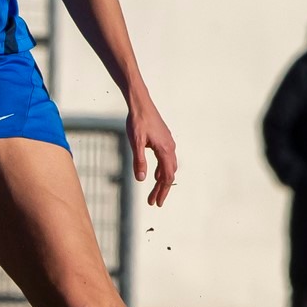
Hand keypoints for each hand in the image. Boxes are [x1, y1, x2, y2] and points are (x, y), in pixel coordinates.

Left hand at [126, 88, 178, 207]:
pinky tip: (156, 175)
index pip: (167, 177)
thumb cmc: (138, 121)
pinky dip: (162, 170)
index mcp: (165, 150)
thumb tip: (141, 180)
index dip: (162, 191)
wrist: (141, 103)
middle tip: (153, 202)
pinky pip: (166, 160)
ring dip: (162, 181)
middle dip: (162, 189)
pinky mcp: (164, 140)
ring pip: (168, 167)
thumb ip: (139, 161)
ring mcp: (168, 143)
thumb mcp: (136, 143)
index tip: (156, 203)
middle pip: (169, 174)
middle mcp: (170, 148)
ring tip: (154, 192)